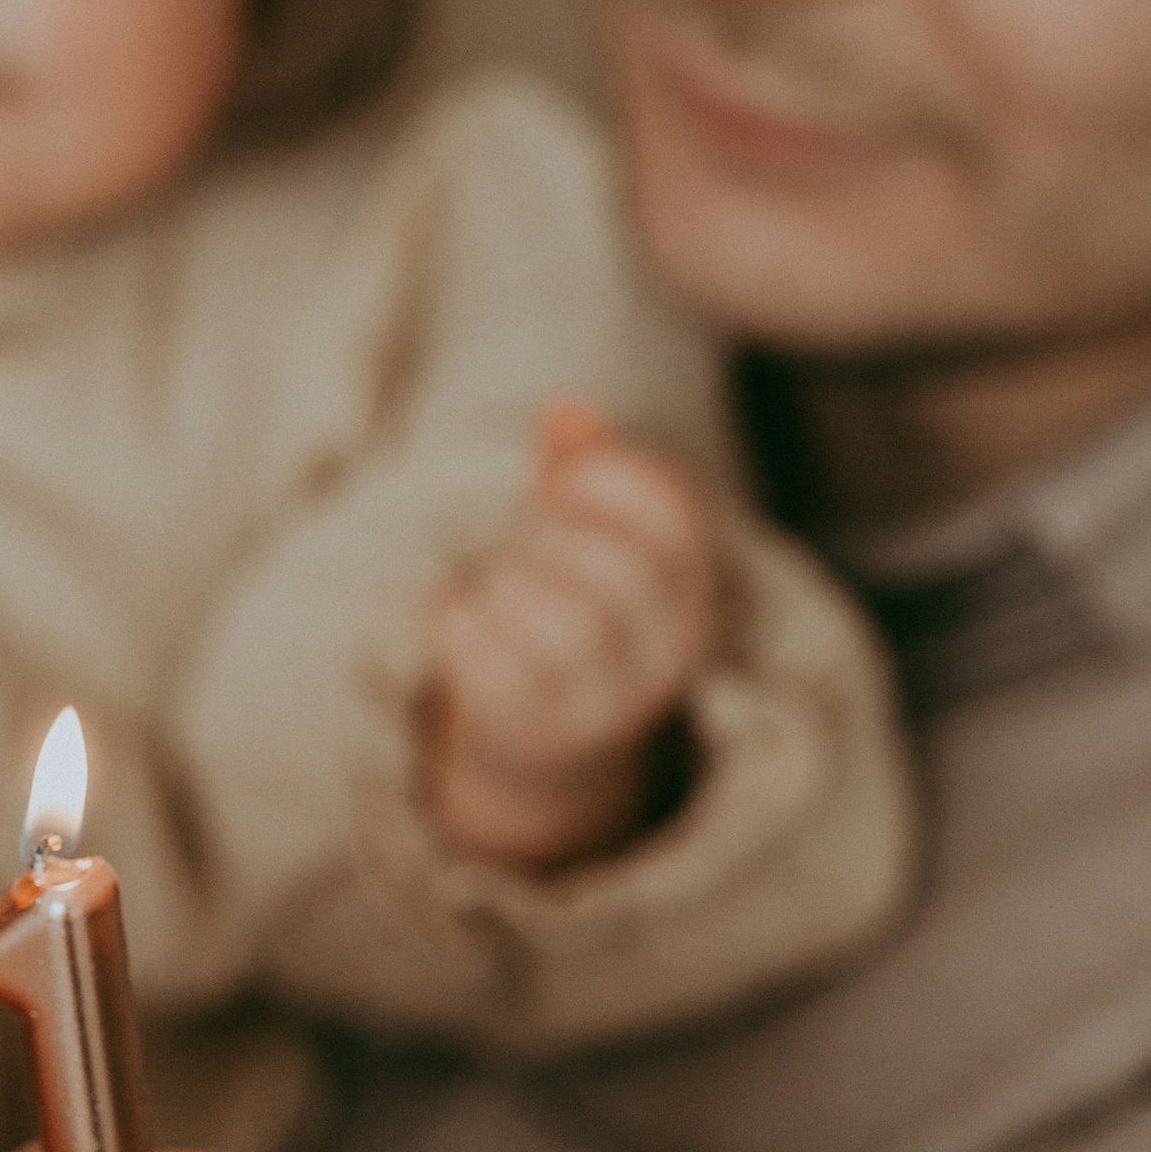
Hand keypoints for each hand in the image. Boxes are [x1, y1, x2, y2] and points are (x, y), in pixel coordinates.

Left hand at [421, 402, 720, 868]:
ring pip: (557, 618)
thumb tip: (566, 406)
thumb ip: (580, 467)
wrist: (548, 746)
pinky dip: (454, 616)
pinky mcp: (536, 734)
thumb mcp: (588, 537)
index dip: (607, 476)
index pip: (677, 512)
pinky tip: (456, 614)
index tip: (561, 484)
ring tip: (498, 586)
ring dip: (506, 581)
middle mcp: (667, 654)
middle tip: (526, 542)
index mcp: (696, 590)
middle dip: (550, 535)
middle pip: (613, 565)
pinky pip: (486, 659)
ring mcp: (606, 704)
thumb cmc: (569, 612)